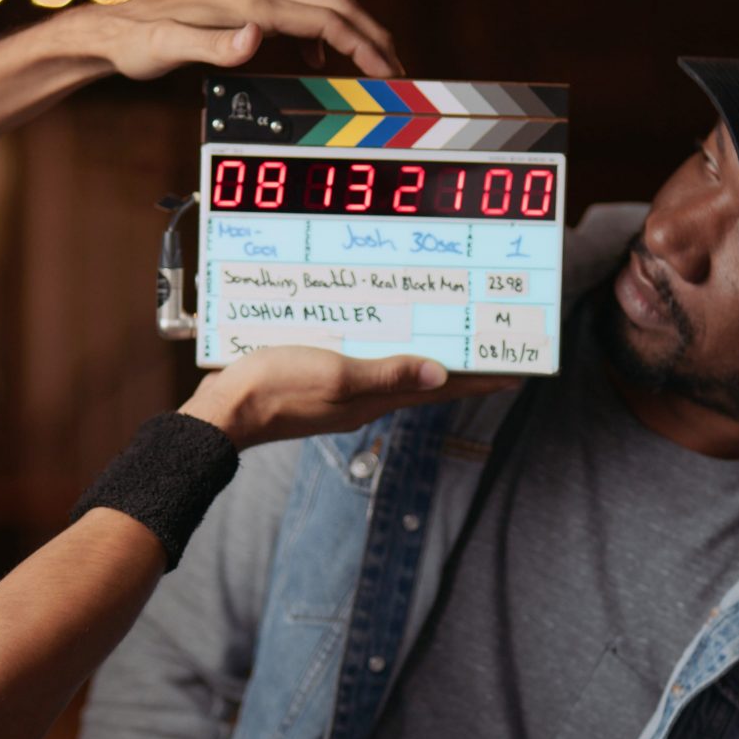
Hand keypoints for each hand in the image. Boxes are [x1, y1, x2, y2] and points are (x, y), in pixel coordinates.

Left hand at [67, 0, 403, 80]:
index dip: (363, 46)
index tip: (387, 74)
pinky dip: (323, 31)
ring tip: (371, 62)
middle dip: (372, 35)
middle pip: (335, 3)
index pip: (325, 19)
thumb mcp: (168, 50)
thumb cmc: (136, 43)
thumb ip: (213, 46)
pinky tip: (316, 59)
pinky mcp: (245, 8)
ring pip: (322, 1)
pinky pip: (300, 12)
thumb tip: (256, 39)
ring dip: (354, 28)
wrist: (110, 29)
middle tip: (396, 71)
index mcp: (250, 5)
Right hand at [181, 347, 515, 449]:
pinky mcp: (315, 377)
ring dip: (419, 349)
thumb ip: (388, 373)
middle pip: (422, 376)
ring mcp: (339, 390)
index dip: (479, 378)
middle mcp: (364, 397)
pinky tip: (373, 327)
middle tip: (485, 342)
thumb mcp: (339, 377)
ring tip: (443, 331)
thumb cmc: (278, 392)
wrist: (224, 411)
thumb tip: (442, 373)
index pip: (441, 387)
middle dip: (456, 360)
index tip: (514, 371)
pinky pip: (359, 356)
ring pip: (391, 365)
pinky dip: (377, 343)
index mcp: (376, 399)